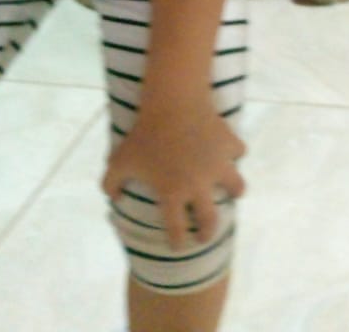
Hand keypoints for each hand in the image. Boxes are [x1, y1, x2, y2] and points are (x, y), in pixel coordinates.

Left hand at [102, 100, 245, 250]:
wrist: (173, 103)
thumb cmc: (144, 134)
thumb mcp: (118, 160)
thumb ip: (110, 184)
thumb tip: (114, 198)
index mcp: (172, 193)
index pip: (177, 229)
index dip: (178, 241)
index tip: (179, 245)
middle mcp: (199, 185)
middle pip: (210, 220)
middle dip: (208, 232)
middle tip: (206, 235)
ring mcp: (218, 165)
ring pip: (237, 188)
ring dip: (234, 192)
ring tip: (232, 191)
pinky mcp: (230, 144)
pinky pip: (238, 153)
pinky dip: (234, 153)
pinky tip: (227, 151)